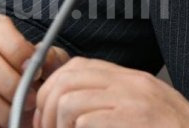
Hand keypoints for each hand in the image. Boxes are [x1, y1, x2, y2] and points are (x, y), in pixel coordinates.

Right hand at [0, 13, 70, 127]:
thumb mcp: (49, 70)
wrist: (21, 117)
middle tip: (29, 99)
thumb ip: (51, 59)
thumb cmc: (34, 88)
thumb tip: (42, 57)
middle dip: (9, 81)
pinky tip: (1, 125)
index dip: (14, 46)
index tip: (33, 67)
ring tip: (15, 114)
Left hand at [34, 57, 188, 127]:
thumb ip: (113, 101)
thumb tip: (72, 109)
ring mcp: (132, 101)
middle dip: (45, 108)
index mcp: (130, 79)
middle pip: (66, 79)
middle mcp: (129, 83)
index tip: (45, 116)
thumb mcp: (143, 107)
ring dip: (58, 125)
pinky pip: (87, 120)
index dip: (50, 89)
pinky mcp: (135, 118)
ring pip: (69, 100)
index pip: (76, 67)